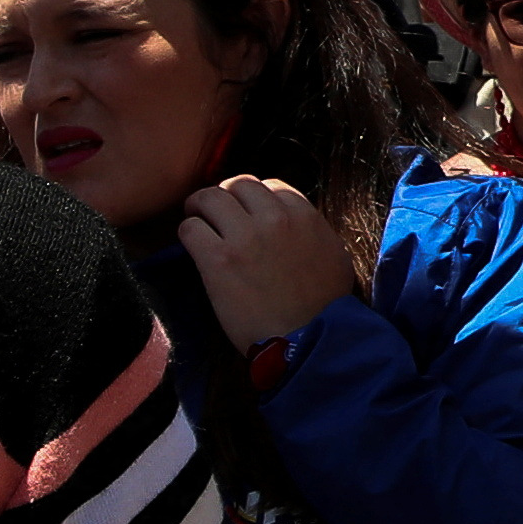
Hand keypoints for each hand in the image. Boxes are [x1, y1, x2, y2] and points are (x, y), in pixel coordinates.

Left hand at [182, 175, 363, 352]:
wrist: (306, 339)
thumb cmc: (324, 305)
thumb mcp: (333, 254)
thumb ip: (313, 229)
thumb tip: (295, 222)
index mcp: (304, 215)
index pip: (270, 185)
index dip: (255, 199)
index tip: (247, 213)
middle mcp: (274, 218)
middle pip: (237, 184)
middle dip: (225, 196)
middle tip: (215, 213)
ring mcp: (245, 237)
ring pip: (209, 198)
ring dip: (200, 209)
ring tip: (198, 223)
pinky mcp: (218, 260)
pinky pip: (190, 228)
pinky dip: (189, 234)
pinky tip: (194, 247)